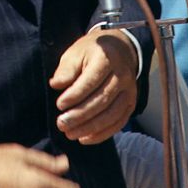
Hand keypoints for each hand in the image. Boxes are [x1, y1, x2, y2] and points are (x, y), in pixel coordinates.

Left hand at [50, 29, 136, 143]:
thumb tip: (56, 85)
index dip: (75, 95)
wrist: (119, 49)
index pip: (90, 81)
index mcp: (106, 59)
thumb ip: (67, 69)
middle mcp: (122, 77)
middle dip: (80, 115)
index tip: (59, 104)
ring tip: (70, 133)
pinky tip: (86, 138)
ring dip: (90, 128)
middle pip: (101, 101)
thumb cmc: (91, 52)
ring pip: (111, 115)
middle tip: (61, 124)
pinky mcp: (131, 104)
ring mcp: (130, 92)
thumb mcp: (76, 52)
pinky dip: (102, 133)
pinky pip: (118, 123)